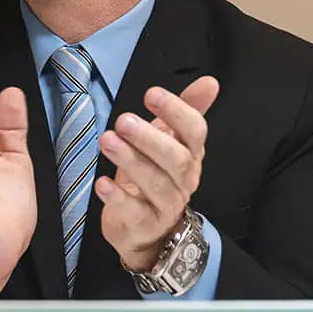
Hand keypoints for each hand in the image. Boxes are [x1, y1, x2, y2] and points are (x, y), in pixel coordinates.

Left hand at [96, 76, 220, 271]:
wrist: (148, 229)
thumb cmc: (156, 175)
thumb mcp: (169, 140)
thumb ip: (186, 110)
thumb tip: (210, 82)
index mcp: (191, 154)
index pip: (194, 132)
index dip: (177, 112)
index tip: (151, 95)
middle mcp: (184, 180)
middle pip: (175, 159)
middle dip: (149, 138)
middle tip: (123, 121)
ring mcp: (166, 205)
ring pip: (155, 183)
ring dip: (130, 160)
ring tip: (107, 141)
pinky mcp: (145, 225)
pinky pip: (134, 212)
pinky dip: (117, 197)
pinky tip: (102, 183)